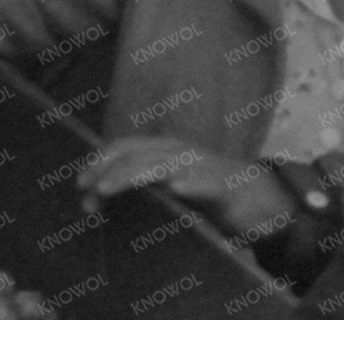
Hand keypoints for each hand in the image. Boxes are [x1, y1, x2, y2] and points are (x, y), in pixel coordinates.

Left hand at [75, 136, 291, 235]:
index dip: (100, 160)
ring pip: (163, 166)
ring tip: (109, 188)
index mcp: (166, 151)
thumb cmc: (212, 193)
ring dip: (133, 175)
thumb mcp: (172, 186)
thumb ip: (145, 187)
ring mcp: (202, 168)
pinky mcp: (225, 187)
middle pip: (135, 155)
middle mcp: (180, 153)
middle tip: (87, 194)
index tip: (80, 183)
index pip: (125, 146)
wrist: (263, 196)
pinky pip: (207, 185)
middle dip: (106, 172)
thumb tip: (103, 196)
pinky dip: (192, 186)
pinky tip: (178, 190)